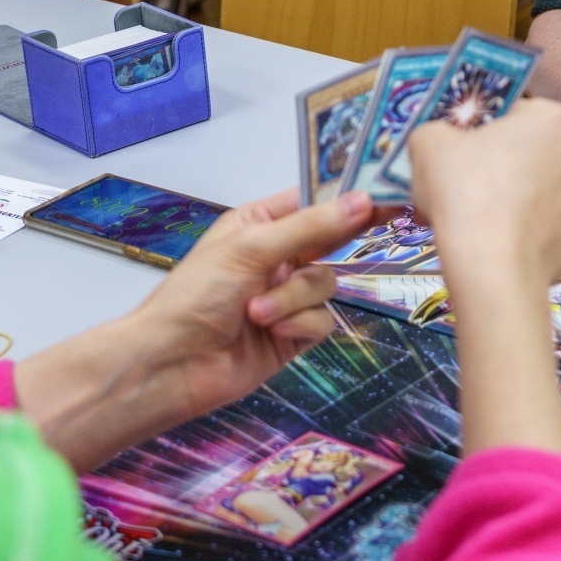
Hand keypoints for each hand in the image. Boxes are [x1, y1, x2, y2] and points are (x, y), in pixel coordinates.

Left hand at [15, 189, 380, 468]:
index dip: (347, 201)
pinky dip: (299, 326)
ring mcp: (287, 296)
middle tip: (369, 231)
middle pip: (330, 243)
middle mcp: (277, 256)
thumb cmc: (198, 294)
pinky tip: (272, 333)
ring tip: (259, 314)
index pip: (313, 202)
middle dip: (327, 250)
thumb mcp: (253, 248)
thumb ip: (311, 226)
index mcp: (260, 223)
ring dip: (294, 299)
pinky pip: (322, 320)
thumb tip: (364, 200)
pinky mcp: (295, 333)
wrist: (175, 363)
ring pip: (326, 284)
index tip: (385, 197)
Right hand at [408, 97, 560, 292]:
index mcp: (555, 118)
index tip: (468, 151)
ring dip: (529, 202)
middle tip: (475, 188)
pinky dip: (539, 238)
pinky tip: (512, 245)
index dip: (489, 131)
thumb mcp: (429, 142)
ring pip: (552, 194)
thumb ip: (438, 130)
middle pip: (541, 154)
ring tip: (492, 221)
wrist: (490, 266)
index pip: (519, 113)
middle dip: (513, 166)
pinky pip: (559, 232)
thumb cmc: (464, 192)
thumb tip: (442, 140)